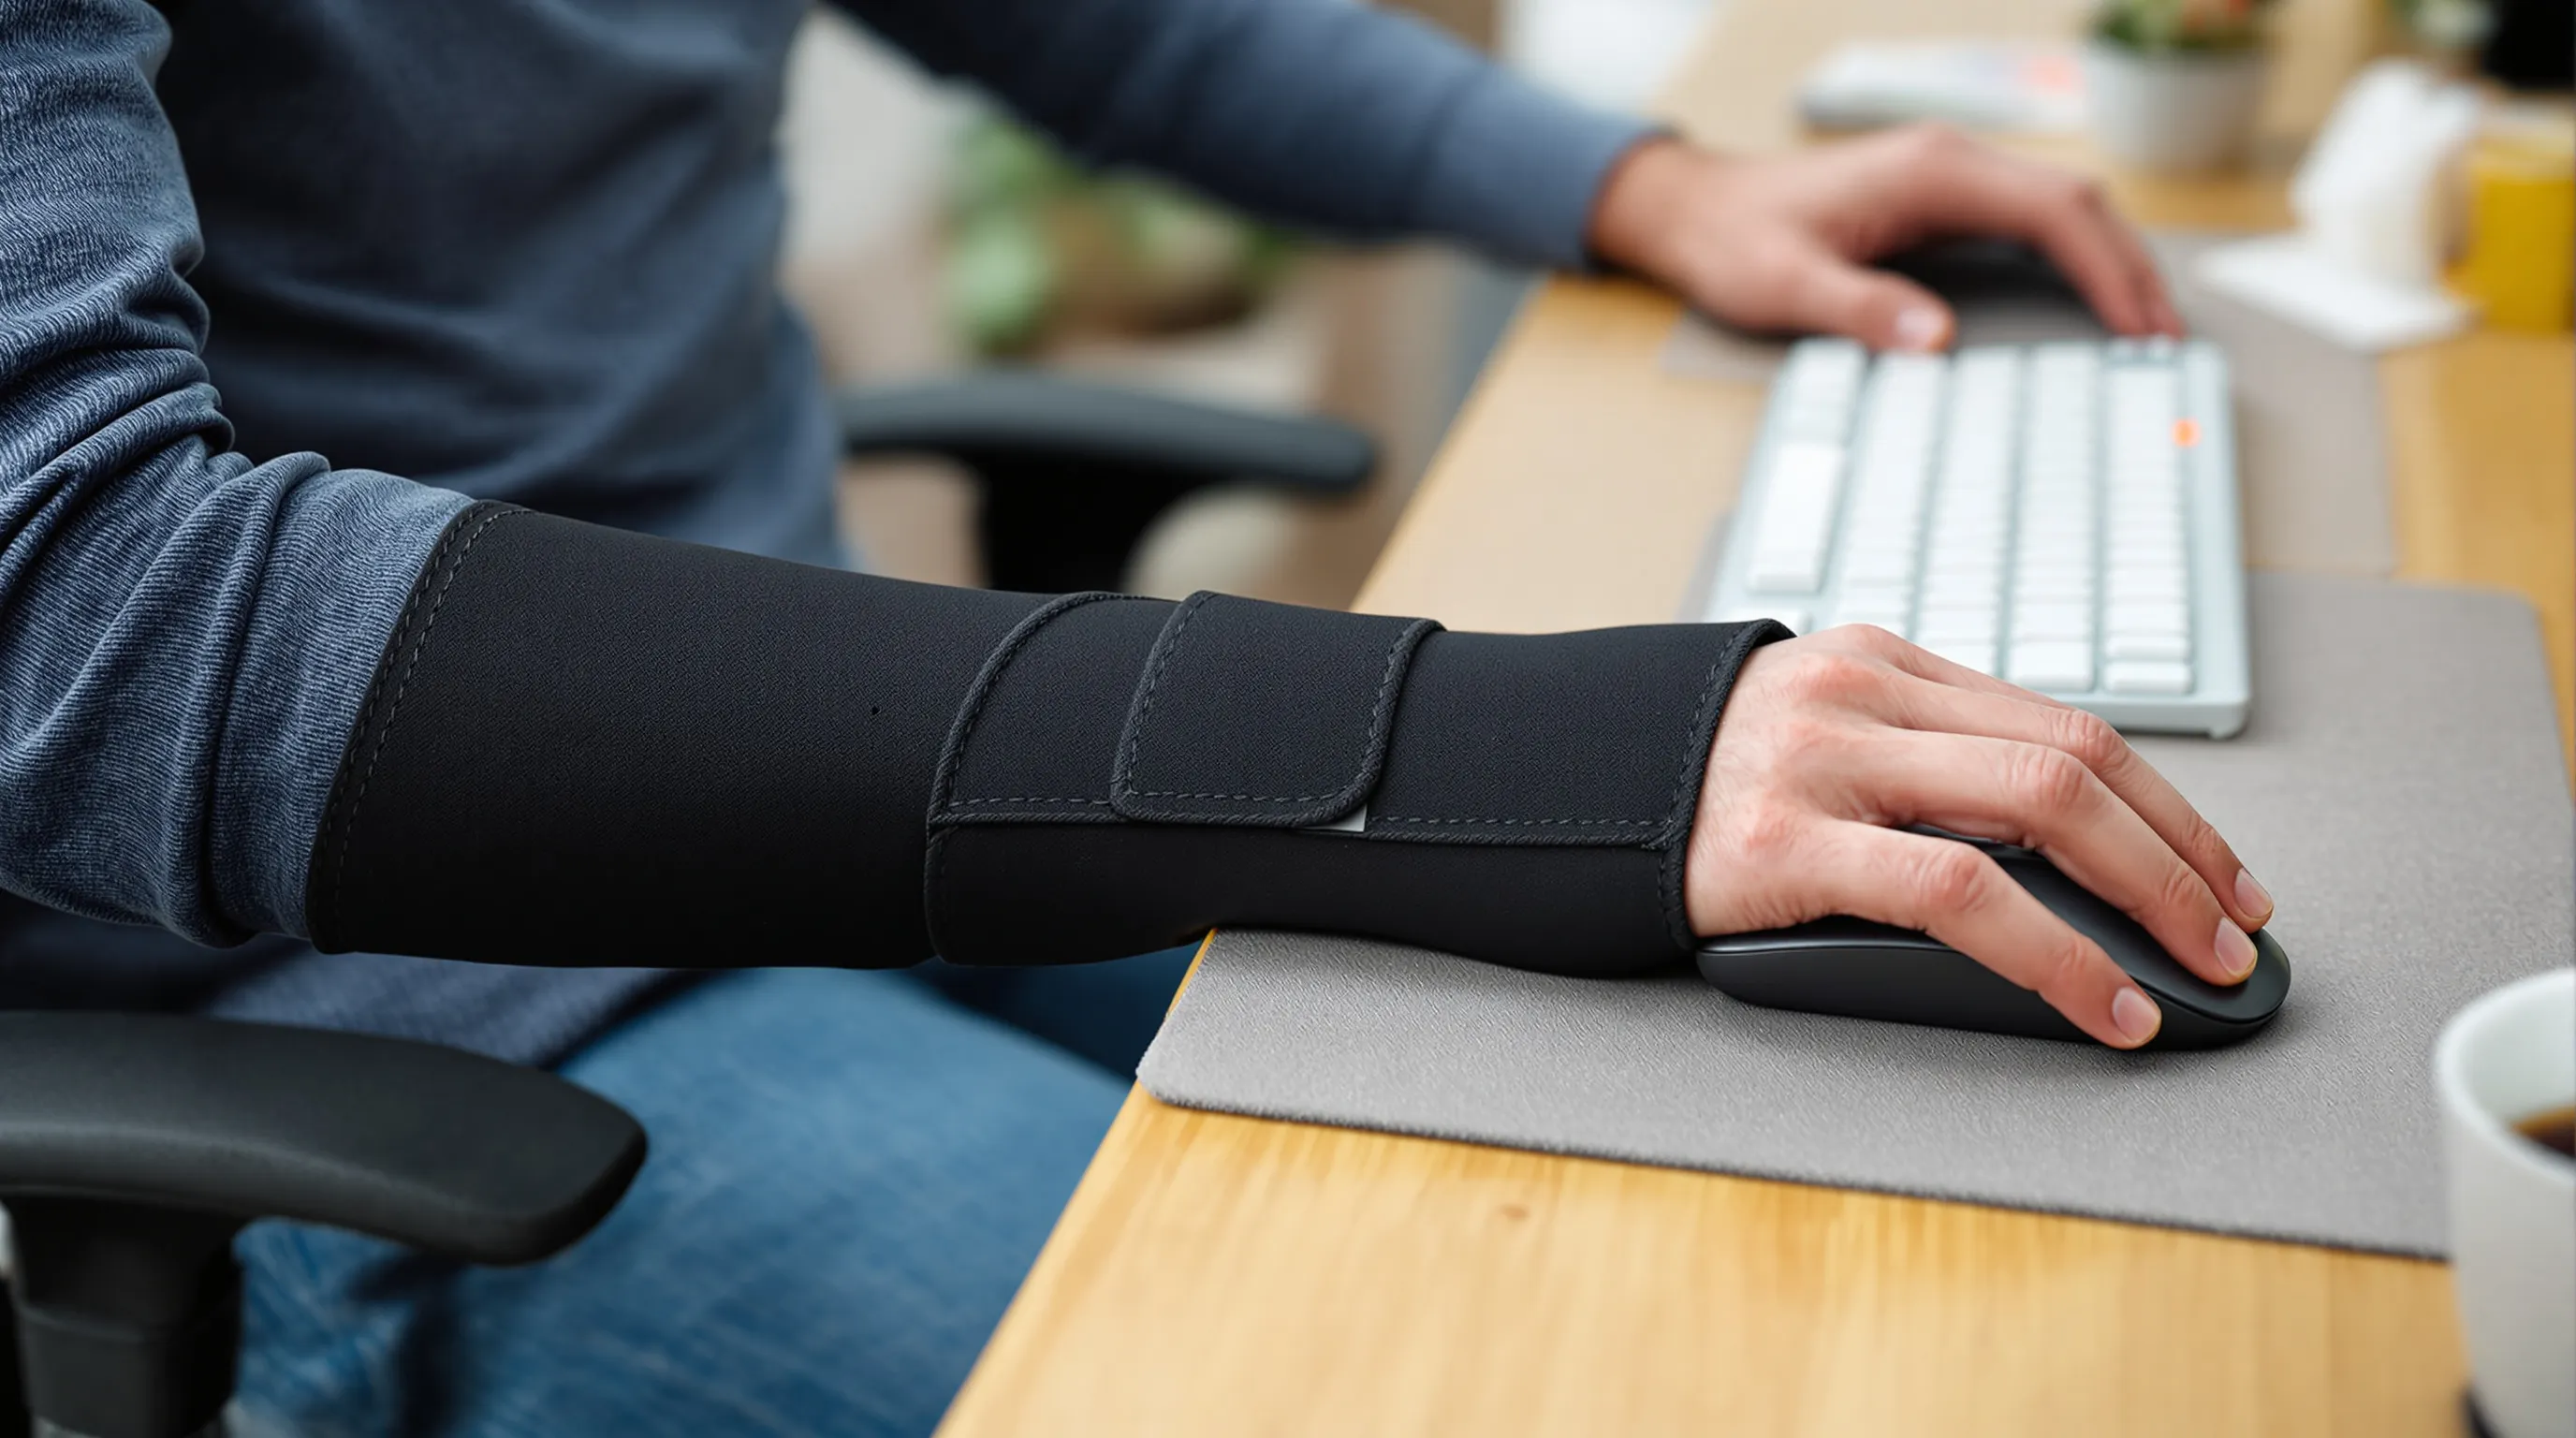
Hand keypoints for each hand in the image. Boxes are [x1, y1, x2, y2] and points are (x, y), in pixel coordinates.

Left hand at [1587, 126, 2183, 351]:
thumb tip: (1938, 338)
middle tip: (2167, 337)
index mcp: (1929, 171)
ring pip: (2061, 206)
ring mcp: (1949, 175)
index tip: (2139, 324)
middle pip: (2074, 202)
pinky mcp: (1941, 198)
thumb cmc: (1736, 243)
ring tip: (2148, 325)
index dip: (2106, 268)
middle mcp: (1950, 161)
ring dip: (2110, 259)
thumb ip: (1861, 310)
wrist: (1698, 212)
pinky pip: (2030, 219)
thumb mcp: (1786, 288)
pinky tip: (2092, 299)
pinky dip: (2073, 256)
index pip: (2051, 210)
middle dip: (2129, 267)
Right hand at [1682, 626, 2272, 1048]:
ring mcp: (1825, 760)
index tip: (2217, 871)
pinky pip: (1960, 890)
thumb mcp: (1803, 734)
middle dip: (2182, 852)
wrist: (1541, 790)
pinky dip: (2054, 952)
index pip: (2062, 721)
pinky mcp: (1788, 840)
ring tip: (2193, 968)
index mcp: (1878, 662)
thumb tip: (2041, 841)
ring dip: (2149, 894)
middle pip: (2075, 756)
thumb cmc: (1679, 785)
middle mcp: (1862, 694)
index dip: (2164, 803)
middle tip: (2237, 929)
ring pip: (2041, 806)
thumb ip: (1904, 756)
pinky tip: (2098, 1000)